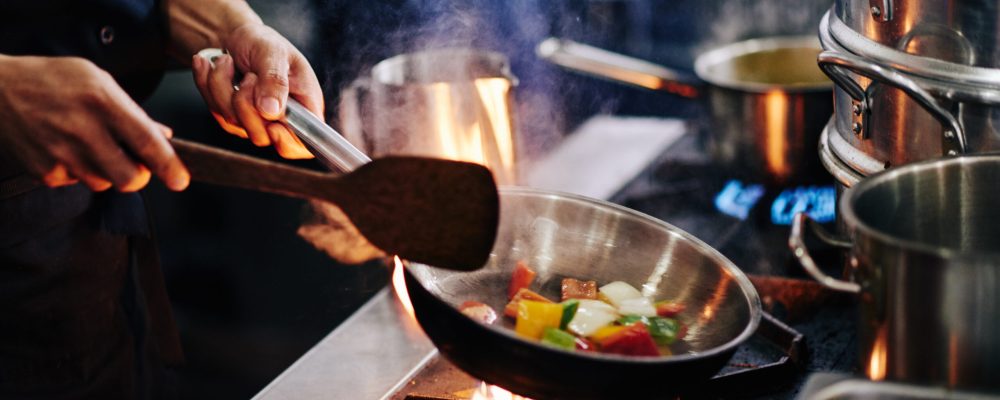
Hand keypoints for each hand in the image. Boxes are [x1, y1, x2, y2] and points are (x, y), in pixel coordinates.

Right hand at [0, 55, 188, 190]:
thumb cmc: (52, 80)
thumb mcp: (97, 80)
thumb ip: (133, 111)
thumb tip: (165, 137)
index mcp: (102, 101)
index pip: (146, 142)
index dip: (169, 166)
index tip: (181, 180)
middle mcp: (82, 130)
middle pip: (129, 178)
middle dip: (138, 176)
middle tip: (133, 163)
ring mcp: (60, 153)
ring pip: (104, 183)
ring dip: (106, 171)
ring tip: (88, 144)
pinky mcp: (43, 171)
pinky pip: (76, 183)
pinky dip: (77, 171)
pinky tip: (65, 148)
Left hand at [191, 23, 321, 158]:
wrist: (238, 36)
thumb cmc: (264, 42)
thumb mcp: (274, 52)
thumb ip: (275, 80)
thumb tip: (272, 111)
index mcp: (304, 106)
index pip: (303, 143)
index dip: (288, 143)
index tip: (273, 126)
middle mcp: (281, 119)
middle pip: (262, 136)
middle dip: (245, 105)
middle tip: (249, 76)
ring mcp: (255, 121)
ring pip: (233, 122)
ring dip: (221, 87)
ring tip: (225, 61)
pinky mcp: (232, 116)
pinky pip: (215, 109)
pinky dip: (207, 84)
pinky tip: (208, 65)